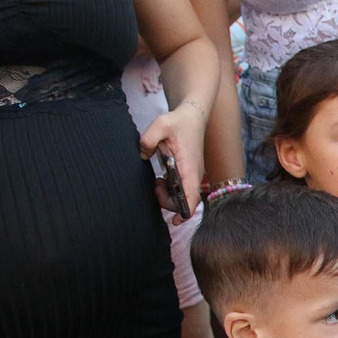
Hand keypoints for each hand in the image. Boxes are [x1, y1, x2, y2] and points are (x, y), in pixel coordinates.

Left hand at [140, 102, 206, 221]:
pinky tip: (161, 179)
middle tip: (156, 188)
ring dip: (169, 196)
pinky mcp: (189, 173)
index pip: (192, 196)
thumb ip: (148, 139)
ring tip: (157, 183)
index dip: (185, 211)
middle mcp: (194, 174)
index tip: (175, 221)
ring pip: (184, 196)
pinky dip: (171, 190)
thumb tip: (142, 154)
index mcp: (190, 167)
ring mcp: (192, 174)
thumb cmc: (179, 121)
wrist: (193, 116)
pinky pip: (182, 189)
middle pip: (187, 201)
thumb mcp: (161, 124)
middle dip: (170, 203)